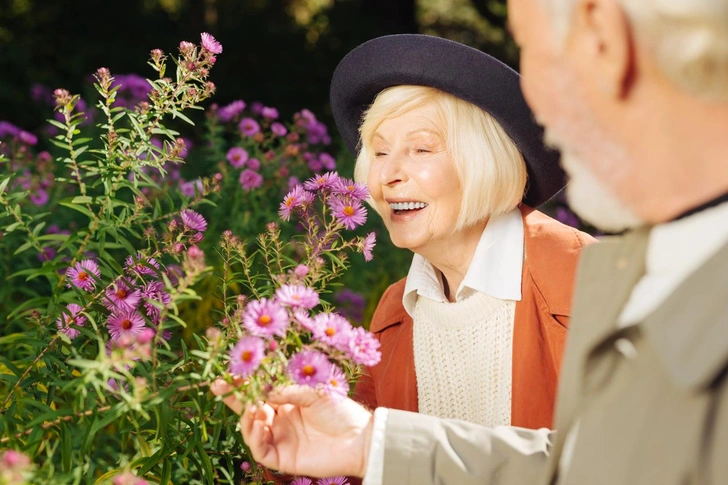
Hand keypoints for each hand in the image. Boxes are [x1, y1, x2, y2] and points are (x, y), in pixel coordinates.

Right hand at [211, 379, 373, 477]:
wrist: (360, 437)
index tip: (228, 372)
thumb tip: (262, 388)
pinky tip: (258, 424)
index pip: (259, 391)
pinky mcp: (283, 458)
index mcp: (287, 401)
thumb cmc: (340, 410)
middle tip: (218, 386)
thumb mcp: (314, 391)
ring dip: (246, 418)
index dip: (243, 383)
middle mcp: (280, 419)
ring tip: (251, 406)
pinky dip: (255, 438)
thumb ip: (287, 390)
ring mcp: (281, 439)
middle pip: (249, 409)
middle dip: (233, 398)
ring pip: (251, 430)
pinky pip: (261, 450)